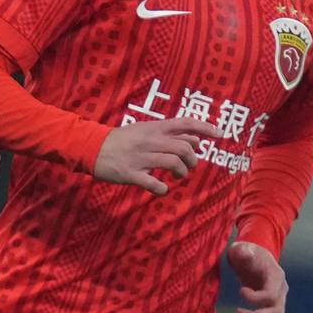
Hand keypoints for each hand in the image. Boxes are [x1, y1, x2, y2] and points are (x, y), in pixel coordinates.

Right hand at [93, 117, 222, 196]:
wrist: (93, 147)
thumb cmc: (122, 139)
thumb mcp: (145, 130)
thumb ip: (168, 134)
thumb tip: (195, 140)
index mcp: (154, 128)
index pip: (185, 123)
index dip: (205, 128)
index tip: (220, 134)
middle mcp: (150, 141)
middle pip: (184, 148)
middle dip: (193, 160)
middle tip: (189, 166)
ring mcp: (141, 157)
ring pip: (173, 163)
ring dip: (181, 173)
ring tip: (178, 176)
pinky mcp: (131, 173)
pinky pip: (153, 183)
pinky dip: (162, 189)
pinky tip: (162, 189)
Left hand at [227, 240, 286, 312]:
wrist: (254, 258)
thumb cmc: (246, 253)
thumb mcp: (242, 249)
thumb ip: (243, 251)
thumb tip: (244, 252)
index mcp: (276, 276)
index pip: (271, 295)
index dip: (255, 298)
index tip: (240, 290)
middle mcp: (281, 290)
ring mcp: (279, 301)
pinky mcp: (273, 308)